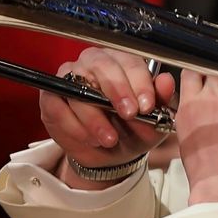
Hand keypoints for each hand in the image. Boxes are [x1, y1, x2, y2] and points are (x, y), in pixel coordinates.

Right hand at [41, 47, 173, 189]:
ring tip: (110, 139)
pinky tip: (89, 139)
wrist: (110, 155)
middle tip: (129, 115)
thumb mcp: (153, 121)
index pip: (130, 62)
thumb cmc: (131, 130)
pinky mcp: (51, 98)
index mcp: (121, 62)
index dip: (139, 83)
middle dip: (117, 91)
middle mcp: (93, 63)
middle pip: (102, 66)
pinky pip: (58, 107)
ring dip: (95, 117)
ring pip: (78, 88)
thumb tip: (166, 82)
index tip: (147, 106)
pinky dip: (74, 126)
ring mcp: (68, 78)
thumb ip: (161, 100)